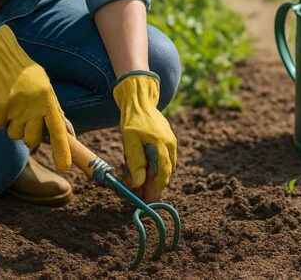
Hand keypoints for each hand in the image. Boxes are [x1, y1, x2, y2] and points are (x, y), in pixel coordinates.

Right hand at [0, 24, 71, 171]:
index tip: (65, 167)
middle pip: (32, 140)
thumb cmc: (25, 74)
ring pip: (14, 135)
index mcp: (49, 99)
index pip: (58, 129)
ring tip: (12, 107)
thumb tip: (69, 133)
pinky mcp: (0, 107)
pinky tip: (1, 102)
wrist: (0, 57)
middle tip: (24, 123)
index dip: (62, 149)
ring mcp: (17, 107)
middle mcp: (34, 105)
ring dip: (11, 126)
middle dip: (28, 138)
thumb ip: (53, 110)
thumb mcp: (44, 88)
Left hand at [112, 71, 175, 199]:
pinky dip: (158, 166)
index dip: (156, 188)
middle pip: (166, 171)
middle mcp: (169, 144)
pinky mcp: (168, 138)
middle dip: (156, 186)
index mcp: (161, 146)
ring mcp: (170, 140)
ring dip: (157, 177)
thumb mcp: (130, 142)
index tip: (150, 200)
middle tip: (146, 196)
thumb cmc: (132, 121)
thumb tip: (139, 183)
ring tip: (145, 186)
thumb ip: (136, 162)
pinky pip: (166, 157)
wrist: (139, 100)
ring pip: (167, 165)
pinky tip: (148, 170)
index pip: (162, 174)